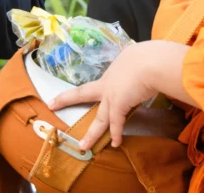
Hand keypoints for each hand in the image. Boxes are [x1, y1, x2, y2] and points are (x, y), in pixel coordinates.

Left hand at [47, 41, 188, 149]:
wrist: (150, 62)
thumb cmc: (148, 57)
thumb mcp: (138, 58)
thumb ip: (136, 65)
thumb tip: (144, 65)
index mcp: (112, 71)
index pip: (98, 78)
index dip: (90, 81)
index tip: (79, 83)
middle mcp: (108, 83)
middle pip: (83, 93)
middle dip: (66, 99)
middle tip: (52, 104)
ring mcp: (111, 95)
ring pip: (99, 118)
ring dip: (92, 133)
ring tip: (84, 146)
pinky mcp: (119, 106)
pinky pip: (116, 124)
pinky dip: (116, 134)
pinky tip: (115, 143)